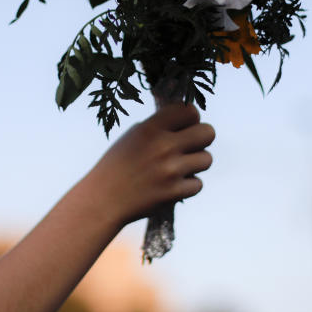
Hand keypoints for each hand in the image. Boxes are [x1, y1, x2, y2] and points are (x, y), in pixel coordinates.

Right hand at [86, 103, 214, 225]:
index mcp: (150, 128)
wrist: (103, 200)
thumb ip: (159, 126)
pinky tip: (172, 185)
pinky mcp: (174, 193)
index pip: (190, 111)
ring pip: (207, 159)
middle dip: (201, 139)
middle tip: (188, 146)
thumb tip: (189, 118)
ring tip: (178, 167)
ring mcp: (170, 170)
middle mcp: (163, 146)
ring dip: (195, 163)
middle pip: (208, 132)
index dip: (191, 118)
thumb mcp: (133, 136)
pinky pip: (198, 184)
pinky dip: (187, 186)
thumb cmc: (118, 165)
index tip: (184, 126)